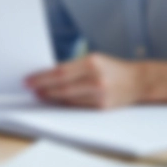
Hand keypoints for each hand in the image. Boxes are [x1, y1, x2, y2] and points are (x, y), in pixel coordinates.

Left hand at [25, 53, 142, 108]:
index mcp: (92, 63)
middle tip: (30, 88)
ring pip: (68, 98)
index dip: (41, 77)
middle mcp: (95, 79)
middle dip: (43, 88)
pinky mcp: (101, 107)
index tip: (28, 80)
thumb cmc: (113, 68)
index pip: (59, 72)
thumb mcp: (93, 60)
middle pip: (61, 86)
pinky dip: (64, 103)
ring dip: (51, 97)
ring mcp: (99, 95)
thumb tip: (48, 75)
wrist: (138, 81)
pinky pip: (77, 106)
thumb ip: (73, 67)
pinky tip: (56, 100)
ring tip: (40, 94)